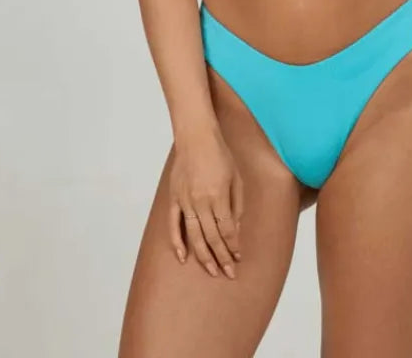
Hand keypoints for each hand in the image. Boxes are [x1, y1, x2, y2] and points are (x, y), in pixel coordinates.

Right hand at [168, 124, 244, 279]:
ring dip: (204, 256)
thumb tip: (235, 230)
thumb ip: (236, 205)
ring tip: (212, 271)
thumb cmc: (220, 155)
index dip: (233, 246)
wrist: (196, 138)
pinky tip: (183, 257)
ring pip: (194, 236)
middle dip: (222, 258)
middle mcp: (200, 202)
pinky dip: (177, 242)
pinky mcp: (174, 199)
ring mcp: (185, 201)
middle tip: (229, 273)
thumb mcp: (236, 178)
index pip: (226, 230)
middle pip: (212, 237)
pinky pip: (173, 225)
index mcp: (218, 196)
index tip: (238, 258)